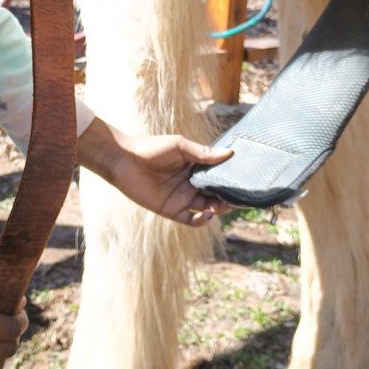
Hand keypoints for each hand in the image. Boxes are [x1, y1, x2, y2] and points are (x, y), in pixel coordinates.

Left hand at [77, 118, 232, 225]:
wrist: (125, 161)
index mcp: (196, 166)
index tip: (243, 180)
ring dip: (218, 208)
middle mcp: (192, 183)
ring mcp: (183, 198)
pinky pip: (191, 220)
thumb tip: (229, 153)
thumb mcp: (180, 147)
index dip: (230, 179)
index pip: (218, 175)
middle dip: (228, 196)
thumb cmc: (152, 148)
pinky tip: (206, 214)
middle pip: (216, 193)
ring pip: (208, 207)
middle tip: (237, 197)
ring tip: (222, 205)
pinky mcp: (172, 210)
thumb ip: (203, 153)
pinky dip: (201, 220)